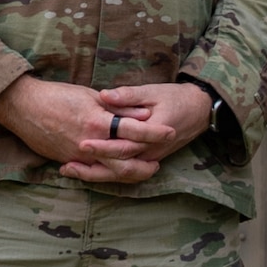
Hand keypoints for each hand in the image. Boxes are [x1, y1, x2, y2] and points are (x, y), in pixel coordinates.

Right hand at [0, 76, 178, 183]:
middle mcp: (89, 144)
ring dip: (128, 174)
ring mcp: (78, 156)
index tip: (169, 132)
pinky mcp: (67, 161)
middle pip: (124, 162)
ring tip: (141, 170)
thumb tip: (143, 116)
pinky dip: (106, 175)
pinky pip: (91, 173)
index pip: (134, 130)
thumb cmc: (57, 95)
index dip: (154, 132)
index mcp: (97, 122)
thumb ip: (117, 108)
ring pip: (109, 173)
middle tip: (158, 163)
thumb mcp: (90, 96)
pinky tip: (117, 173)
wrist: (23, 107)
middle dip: (144, 166)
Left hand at [63, 82, 212, 184]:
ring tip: (69, 170)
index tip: (82, 143)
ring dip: (95, 174)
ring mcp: (149, 159)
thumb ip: (128, 95)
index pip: (124, 147)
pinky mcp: (147, 160)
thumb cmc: (176, 98)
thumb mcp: (153, 91)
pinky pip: (124, 171)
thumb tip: (104, 95)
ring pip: (120, 174)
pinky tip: (84, 169)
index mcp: (152, 135)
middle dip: (92, 168)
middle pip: (119, 167)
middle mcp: (151, 152)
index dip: (102, 146)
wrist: (199, 111)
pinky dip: (104, 172)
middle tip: (67, 164)